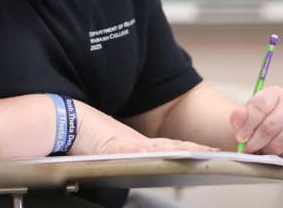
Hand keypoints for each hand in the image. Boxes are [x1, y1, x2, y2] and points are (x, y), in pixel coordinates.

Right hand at [70, 100, 214, 154]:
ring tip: (207, 153)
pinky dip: (164, 153)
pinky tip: (177, 155)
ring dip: (186, 151)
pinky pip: (146, 151)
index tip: (206, 150)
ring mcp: (129, 143)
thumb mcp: (105, 146)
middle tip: (217, 151)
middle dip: (195, 150)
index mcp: (134, 142)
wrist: (65, 120)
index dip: (187, 148)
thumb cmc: (80, 133)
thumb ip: (119, 152)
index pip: (167, 146)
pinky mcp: (119, 147)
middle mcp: (135, 142)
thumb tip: (126, 161)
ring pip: (164, 148)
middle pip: (171, 146)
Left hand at [230, 86, 282, 161]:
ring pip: (279, 142)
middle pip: (270, 126)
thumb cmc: (258, 119)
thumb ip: (239, 115)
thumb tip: (239, 115)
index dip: (248, 124)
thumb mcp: (245, 113)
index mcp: (275, 93)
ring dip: (265, 151)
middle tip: (246, 149)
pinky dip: (277, 157)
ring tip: (258, 150)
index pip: (261, 106)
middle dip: (255, 141)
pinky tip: (271, 153)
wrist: (272, 128)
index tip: (240, 137)